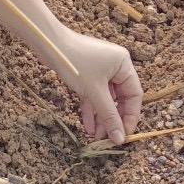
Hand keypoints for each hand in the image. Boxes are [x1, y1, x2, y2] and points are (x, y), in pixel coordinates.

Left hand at [53, 29, 142, 144]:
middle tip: (107, 139)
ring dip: (101, 117)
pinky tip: (88, 126)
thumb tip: (120, 138)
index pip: (134, 95)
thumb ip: (109, 115)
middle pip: (120, 98)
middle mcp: (115, 66)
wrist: (49, 45)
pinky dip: (91, 108)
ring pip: (105, 98)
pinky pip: (94, 94)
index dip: (130, 117)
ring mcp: (101, 69)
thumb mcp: (95, 92)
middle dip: (113, 119)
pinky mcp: (87, 73)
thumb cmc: (76, 64)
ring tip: (96, 137)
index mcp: (124, 65)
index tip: (123, 135)